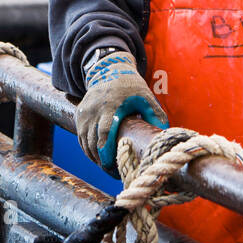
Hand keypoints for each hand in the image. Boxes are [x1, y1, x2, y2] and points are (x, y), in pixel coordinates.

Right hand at [75, 51, 167, 174]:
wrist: (109, 70)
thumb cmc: (131, 87)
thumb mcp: (146, 97)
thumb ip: (156, 114)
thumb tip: (163, 133)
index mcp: (111, 106)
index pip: (104, 132)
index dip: (106, 151)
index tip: (112, 166)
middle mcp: (94, 109)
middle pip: (93, 141)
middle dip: (101, 160)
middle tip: (113, 173)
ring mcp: (85, 112)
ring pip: (85, 141)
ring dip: (93, 157)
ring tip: (107, 168)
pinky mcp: (79, 114)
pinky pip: (81, 137)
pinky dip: (87, 149)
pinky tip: (97, 158)